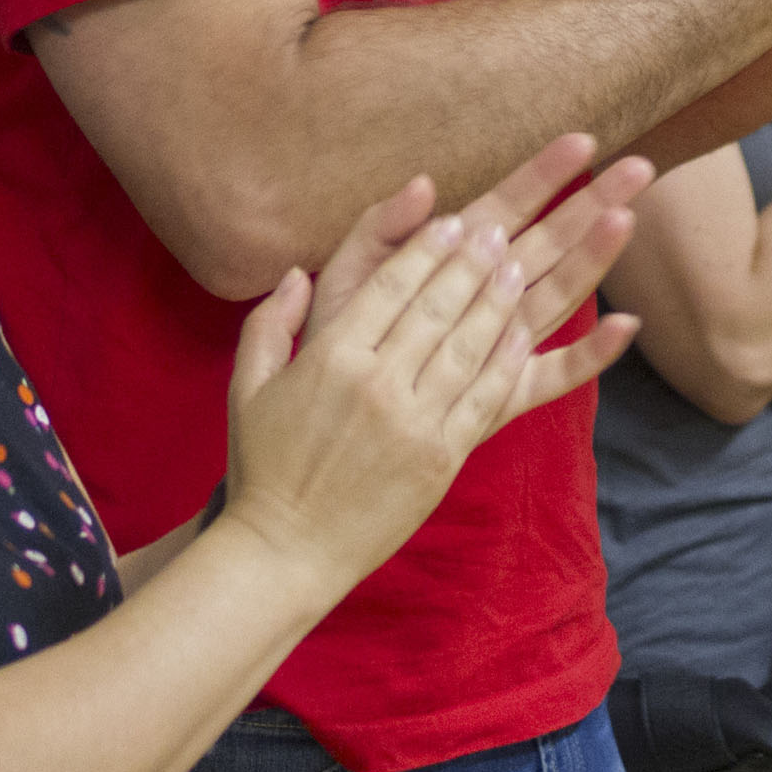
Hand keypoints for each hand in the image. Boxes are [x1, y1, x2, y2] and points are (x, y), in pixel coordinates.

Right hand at [221, 168, 642, 596]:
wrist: (286, 551)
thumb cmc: (263, 466)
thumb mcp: (247, 387)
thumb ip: (269, 322)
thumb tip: (298, 271)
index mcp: (330, 358)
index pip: (390, 287)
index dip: (425, 250)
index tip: (452, 220)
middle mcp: (377, 384)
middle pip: (436, 308)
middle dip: (471, 263)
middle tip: (497, 229)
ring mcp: (414, 423)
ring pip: (467, 347)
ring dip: (496, 301)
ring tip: (516, 265)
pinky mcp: (441, 459)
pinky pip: (484, 399)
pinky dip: (507, 362)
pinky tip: (523, 332)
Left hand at [303, 132, 654, 371]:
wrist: (329, 415)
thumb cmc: (338, 337)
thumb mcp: (349, 275)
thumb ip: (382, 229)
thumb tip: (423, 184)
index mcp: (452, 257)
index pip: (507, 205)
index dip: (543, 174)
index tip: (583, 140)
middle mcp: (486, 294)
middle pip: (550, 241)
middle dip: (592, 204)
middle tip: (640, 168)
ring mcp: (502, 342)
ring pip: (561, 295)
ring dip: (596, 260)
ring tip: (628, 223)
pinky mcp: (505, 393)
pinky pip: (555, 374)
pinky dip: (591, 355)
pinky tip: (626, 328)